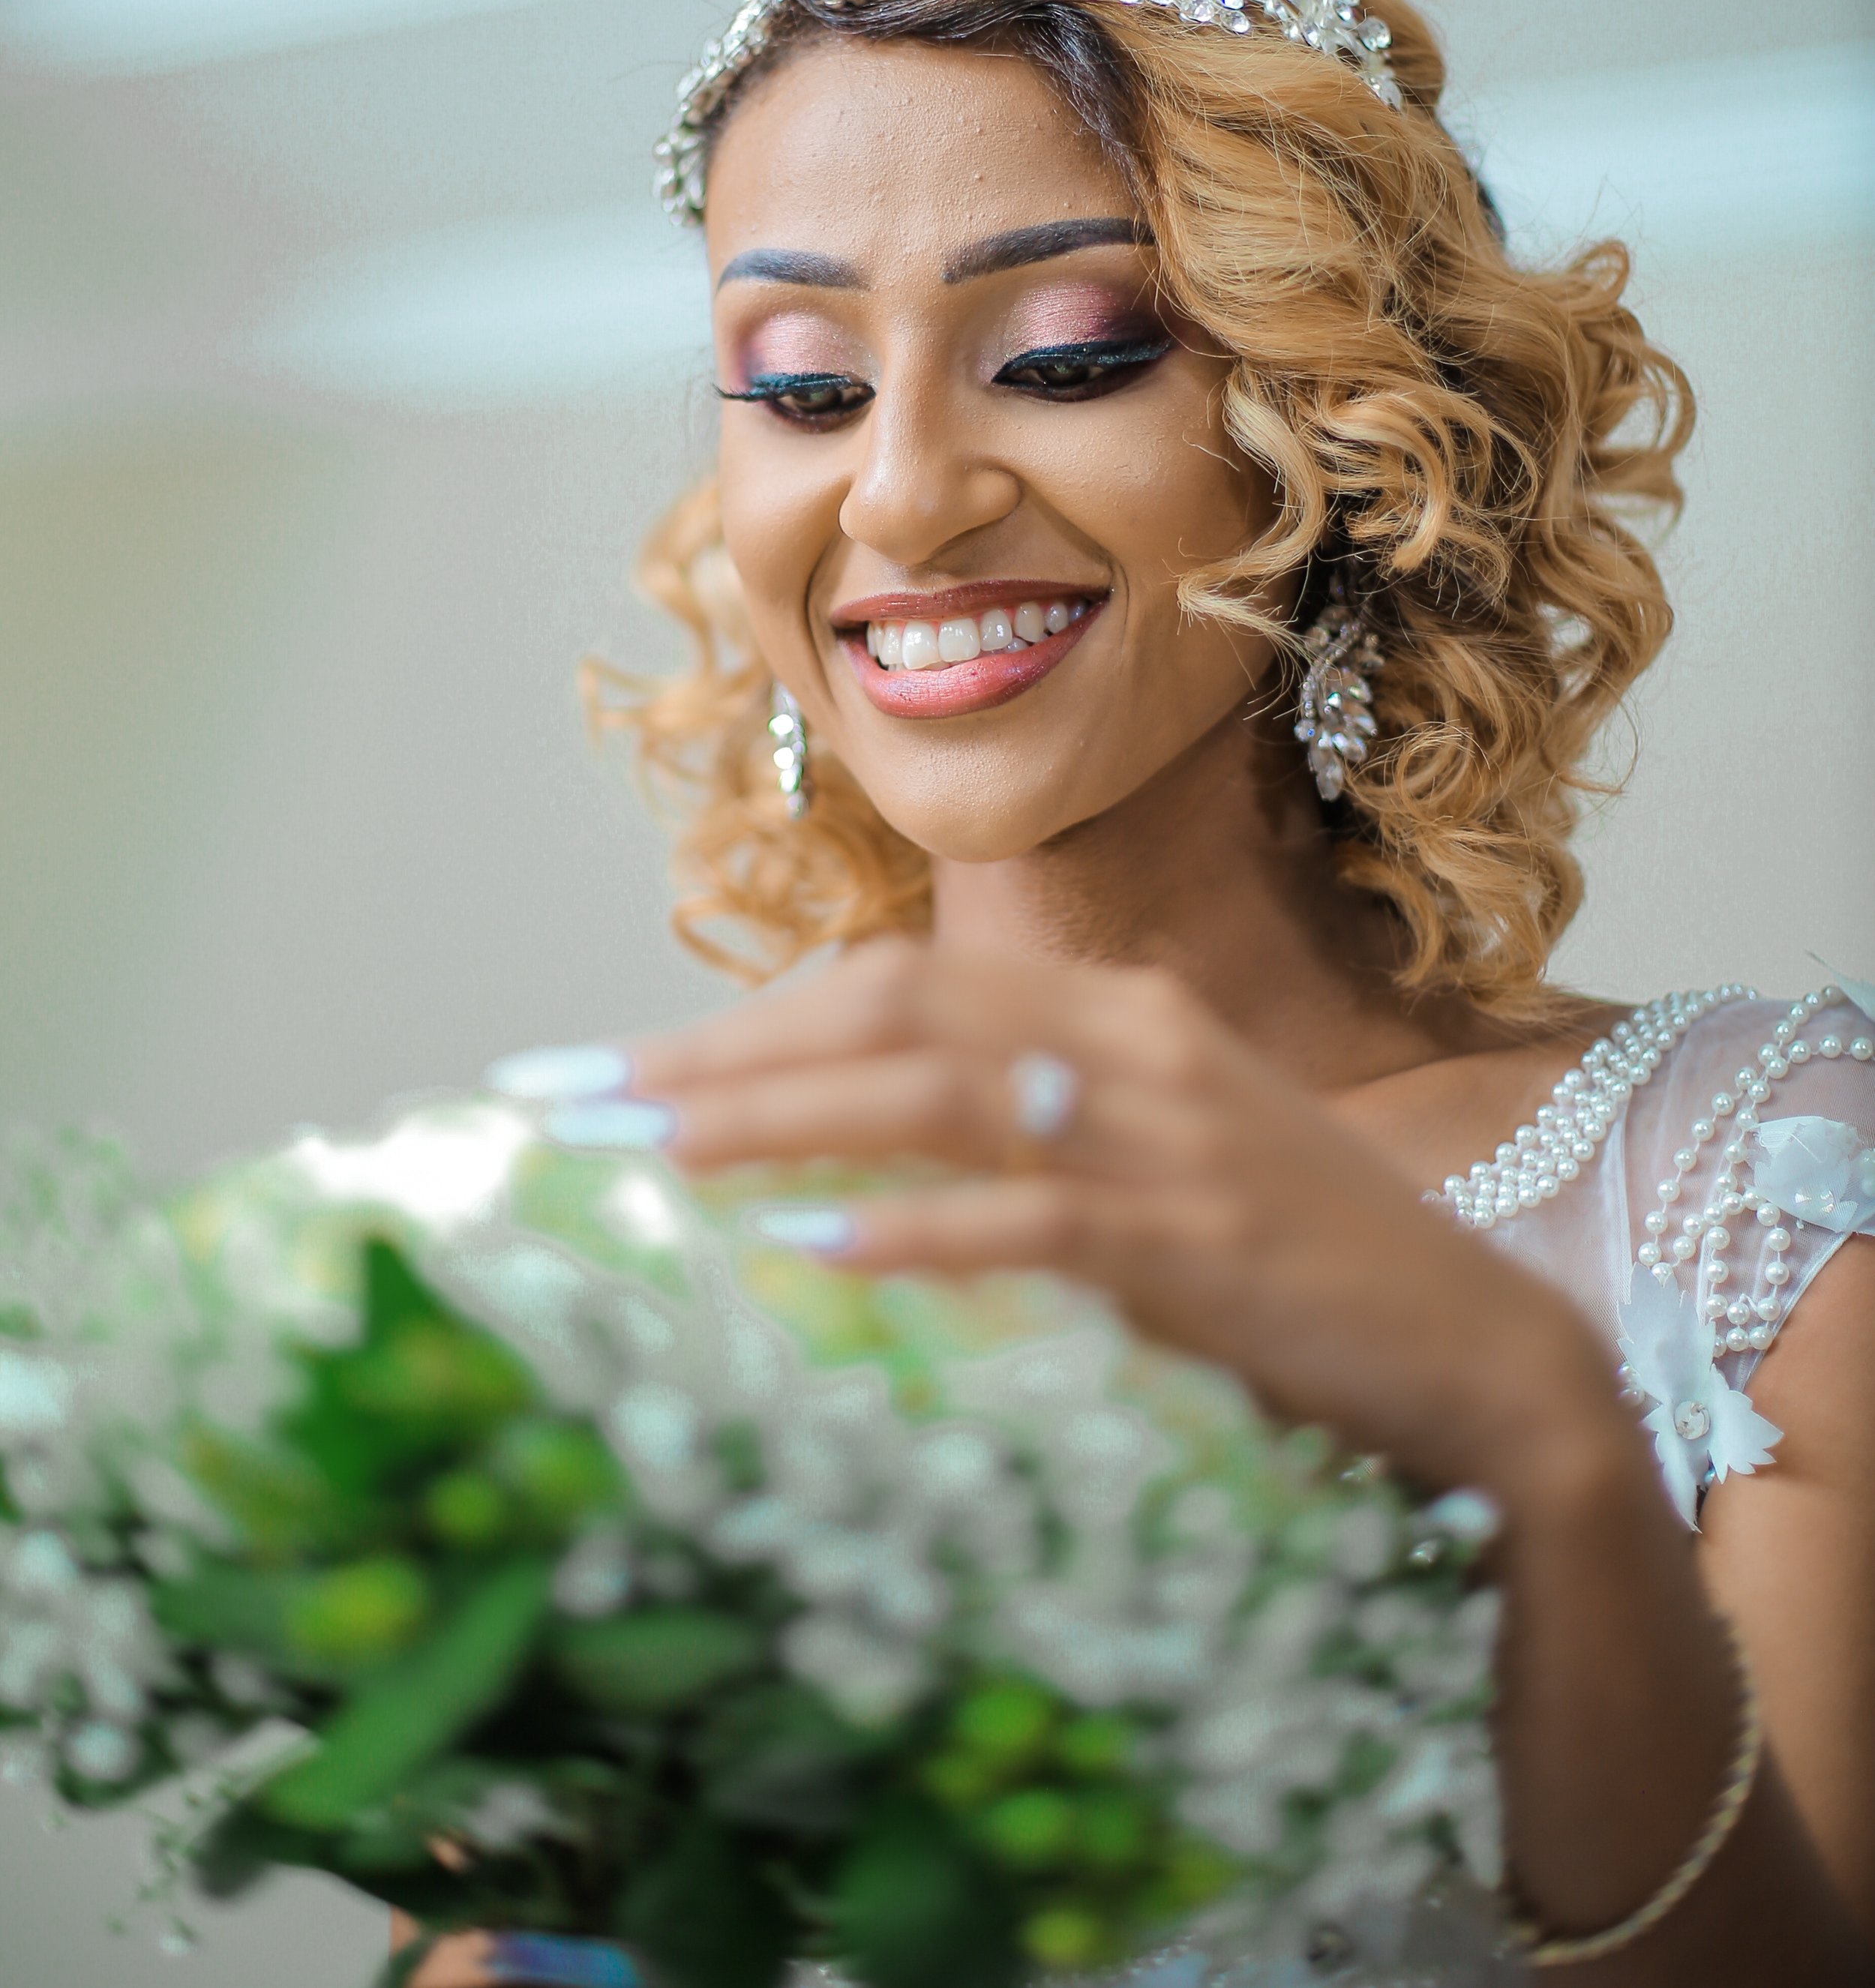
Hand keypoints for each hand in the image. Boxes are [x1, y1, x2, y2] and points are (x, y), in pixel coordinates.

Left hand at [520, 940, 1622, 1512]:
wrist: (1487, 1360)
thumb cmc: (1306, 1271)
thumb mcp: (1165, 1162)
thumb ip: (1038, 1135)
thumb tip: (861, 1161)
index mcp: (1126, 1013)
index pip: (905, 981)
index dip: (760, 1014)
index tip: (635, 1065)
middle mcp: (1140, 1045)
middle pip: (895, 1011)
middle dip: (730, 1051)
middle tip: (588, 1100)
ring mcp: (1170, 1137)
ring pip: (937, 1091)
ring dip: (783, 1116)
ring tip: (659, 1151)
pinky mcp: (1197, 1239)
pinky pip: (1029, 1217)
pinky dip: (918, 1225)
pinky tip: (818, 1242)